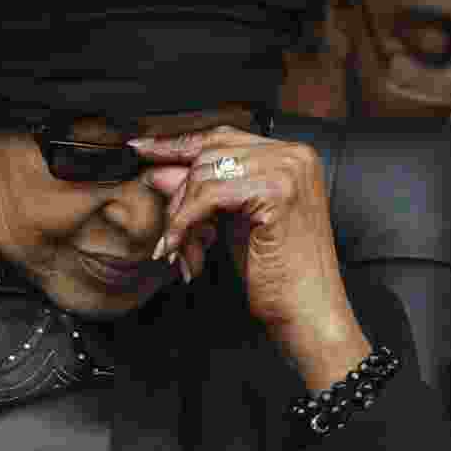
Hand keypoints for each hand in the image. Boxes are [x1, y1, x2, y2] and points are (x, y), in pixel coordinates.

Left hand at [131, 125, 369, 390]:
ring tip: (179, 249)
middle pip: (207, 154)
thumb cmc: (277, 274)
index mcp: (289, 155)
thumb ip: (199, 191)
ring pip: (203, 176)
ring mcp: (287, 169)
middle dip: (178, 194)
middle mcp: (293, 154)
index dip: (177, 144)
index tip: (141, 148)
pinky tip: (178, 248)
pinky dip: (185, 223)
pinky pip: (208, 196)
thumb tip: (157, 169)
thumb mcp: (229, 223)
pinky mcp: (276, 191)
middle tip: (167, 231)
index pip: (220, 138)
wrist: (308, 312)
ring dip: (181, 217)